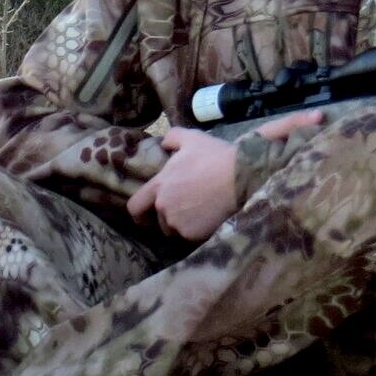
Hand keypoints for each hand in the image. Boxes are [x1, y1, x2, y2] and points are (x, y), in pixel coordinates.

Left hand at [125, 111, 324, 241]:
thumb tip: (163, 143)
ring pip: (175, 230)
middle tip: (184, 212)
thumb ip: (172, 138)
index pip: (135, 206)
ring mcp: (178, 223)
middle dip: (168, 218)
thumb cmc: (215, 156)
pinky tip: (211, 219)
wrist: (241, 178)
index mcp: (159, 186)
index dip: (139, 213)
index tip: (146, 216)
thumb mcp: (192, 139)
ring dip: (183, 225)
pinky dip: (198, 231)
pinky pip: (191, 237)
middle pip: (159, 220)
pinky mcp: (194, 235)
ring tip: (201, 213)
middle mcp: (163, 207)